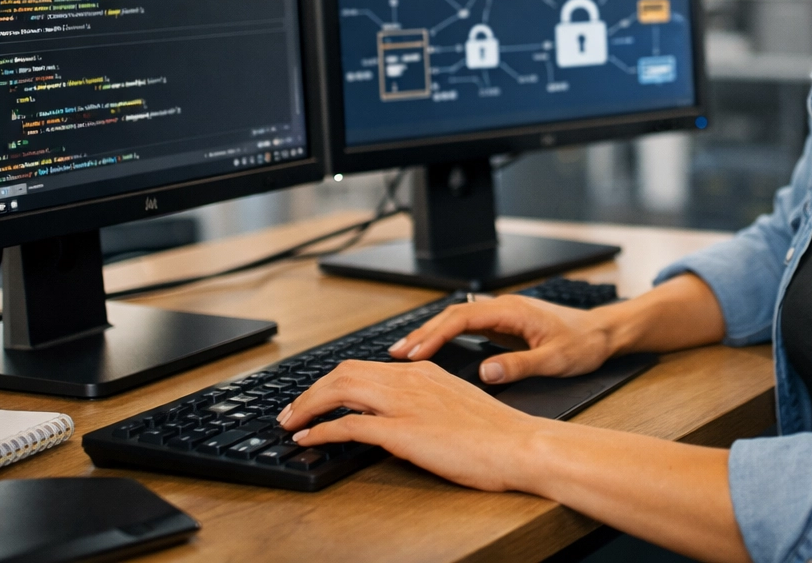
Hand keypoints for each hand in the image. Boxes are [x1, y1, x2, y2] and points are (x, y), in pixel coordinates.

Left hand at [277, 359, 544, 491]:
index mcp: (424, 371)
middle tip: (291, 412)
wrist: (521, 444)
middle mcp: (411, 379)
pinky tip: (308, 439)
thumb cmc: (498, 433)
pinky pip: (349, 424)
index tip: (316, 399)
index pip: (364, 367)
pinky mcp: (403, 431)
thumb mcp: (457, 404)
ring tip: (290, 423)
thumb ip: (428, 402)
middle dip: (311, 392)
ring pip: (339, 390)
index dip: (332, 382)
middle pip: (344, 373)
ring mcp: (406, 403)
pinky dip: (321, 430)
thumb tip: (403, 416)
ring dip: (307, 406)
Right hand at [389, 295, 615, 383]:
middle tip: (395, 354)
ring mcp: (503, 314)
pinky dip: (446, 336)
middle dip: (422, 333)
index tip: (413, 353)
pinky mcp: (505, 324)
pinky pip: (467, 326)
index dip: (433, 334)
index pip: (461, 318)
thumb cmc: (584, 344)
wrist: (603, 333)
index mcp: (511, 310)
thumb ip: (520, 365)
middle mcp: (503, 307)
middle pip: (452, 315)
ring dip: (431, 333)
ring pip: (457, 319)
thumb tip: (486, 372)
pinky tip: (434, 349)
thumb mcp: (554, 360)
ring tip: (405, 352)